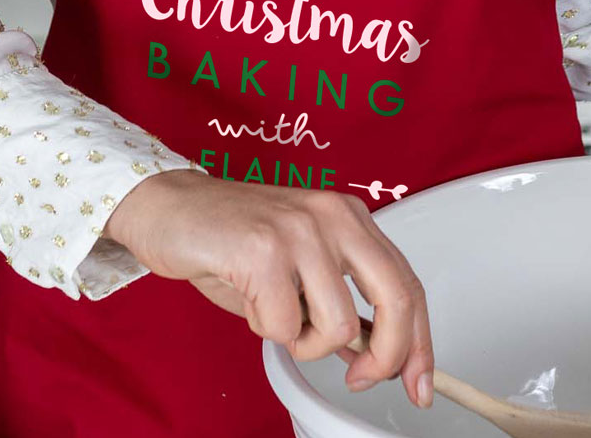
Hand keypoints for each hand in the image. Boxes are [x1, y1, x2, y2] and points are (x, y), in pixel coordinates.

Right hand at [105, 170, 433, 406]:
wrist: (171, 207)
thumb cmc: (231, 239)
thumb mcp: (300, 265)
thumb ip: (338, 298)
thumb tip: (373, 352)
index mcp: (350, 217)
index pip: (406, 281)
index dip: (420, 340)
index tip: (419, 383)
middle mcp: (335, 216)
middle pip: (396, 299)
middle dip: (387, 356)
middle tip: (360, 378)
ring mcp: (301, 230)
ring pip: (338, 326)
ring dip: (305, 342)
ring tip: (275, 315)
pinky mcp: (264, 250)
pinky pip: (285, 327)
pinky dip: (267, 331)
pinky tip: (249, 299)